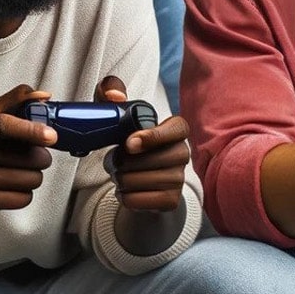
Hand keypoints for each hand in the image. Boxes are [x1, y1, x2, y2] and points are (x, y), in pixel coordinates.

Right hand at [0, 85, 56, 212]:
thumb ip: (14, 101)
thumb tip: (44, 96)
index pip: (4, 125)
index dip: (32, 131)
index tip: (51, 136)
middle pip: (31, 158)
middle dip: (40, 157)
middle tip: (31, 156)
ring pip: (32, 179)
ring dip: (34, 176)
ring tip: (19, 171)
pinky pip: (23, 198)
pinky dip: (24, 193)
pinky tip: (11, 186)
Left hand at [95, 76, 189, 211]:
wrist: (141, 179)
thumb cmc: (130, 143)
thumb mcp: (118, 113)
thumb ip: (111, 92)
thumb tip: (114, 96)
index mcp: (176, 129)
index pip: (176, 129)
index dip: (153, 137)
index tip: (129, 143)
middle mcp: (183, 153)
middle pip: (145, 160)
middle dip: (120, 162)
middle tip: (116, 160)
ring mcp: (179, 179)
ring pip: (135, 181)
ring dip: (119, 179)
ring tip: (121, 174)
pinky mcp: (171, 201)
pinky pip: (135, 200)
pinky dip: (123, 196)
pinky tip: (127, 190)